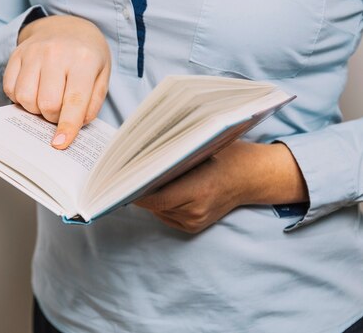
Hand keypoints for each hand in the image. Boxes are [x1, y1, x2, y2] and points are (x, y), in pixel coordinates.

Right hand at [3, 15, 110, 148]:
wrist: (67, 26)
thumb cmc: (87, 55)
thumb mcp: (102, 75)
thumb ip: (92, 102)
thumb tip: (75, 126)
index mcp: (83, 59)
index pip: (74, 101)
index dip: (67, 126)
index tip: (60, 143)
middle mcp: (56, 53)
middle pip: (47, 103)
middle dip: (52, 117)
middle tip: (60, 110)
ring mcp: (33, 52)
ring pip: (25, 98)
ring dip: (35, 109)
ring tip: (46, 100)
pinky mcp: (16, 54)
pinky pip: (10, 88)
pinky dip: (19, 98)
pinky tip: (33, 91)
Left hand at [134, 141, 308, 233]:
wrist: (252, 177)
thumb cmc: (227, 155)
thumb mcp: (201, 148)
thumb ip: (173, 155)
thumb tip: (139, 155)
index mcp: (198, 190)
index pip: (154, 198)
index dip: (136, 191)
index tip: (122, 180)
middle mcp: (196, 210)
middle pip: (154, 205)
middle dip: (142, 191)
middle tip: (130, 176)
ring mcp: (196, 221)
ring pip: (159, 210)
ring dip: (152, 197)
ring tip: (151, 178)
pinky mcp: (195, 227)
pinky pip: (167, 216)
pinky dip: (162, 204)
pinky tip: (168, 189)